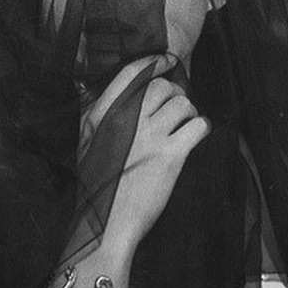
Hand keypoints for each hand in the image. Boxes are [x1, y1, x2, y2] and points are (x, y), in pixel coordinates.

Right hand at [78, 54, 209, 255]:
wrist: (106, 225)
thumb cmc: (97, 187)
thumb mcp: (86, 143)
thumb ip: (93, 112)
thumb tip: (90, 82)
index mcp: (101, 115)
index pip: (132, 73)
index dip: (156, 63)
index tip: (168, 62)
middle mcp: (125, 120)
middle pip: (162, 87)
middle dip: (175, 95)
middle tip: (176, 110)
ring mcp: (149, 137)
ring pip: (183, 103)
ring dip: (189, 113)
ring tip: (183, 127)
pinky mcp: (171, 156)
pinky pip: (198, 126)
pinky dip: (201, 129)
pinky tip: (194, 138)